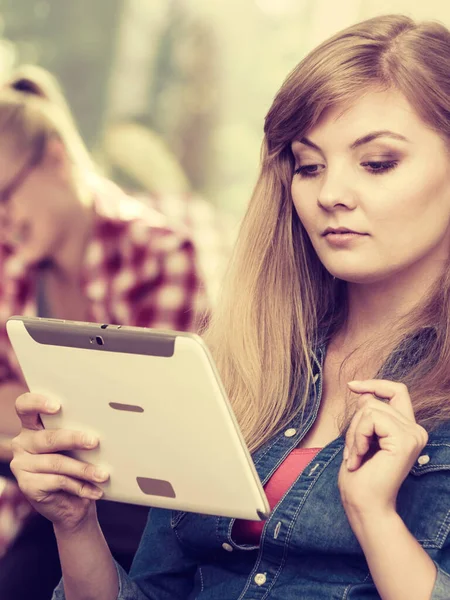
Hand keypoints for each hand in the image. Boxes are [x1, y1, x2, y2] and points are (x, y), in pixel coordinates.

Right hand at [10, 393, 108, 531]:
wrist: (72, 503)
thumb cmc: (77, 464)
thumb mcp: (76, 446)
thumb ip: (77, 431)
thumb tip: (100, 426)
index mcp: (32, 425)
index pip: (25, 406)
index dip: (37, 403)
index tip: (57, 406)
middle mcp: (23, 442)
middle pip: (47, 437)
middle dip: (73, 439)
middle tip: (94, 442)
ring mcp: (22, 464)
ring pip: (57, 462)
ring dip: (84, 469)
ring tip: (103, 474)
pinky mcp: (27, 485)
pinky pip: (58, 482)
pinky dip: (80, 486)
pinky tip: (95, 490)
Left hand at [338, 379, 427, 517]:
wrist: (364, 505)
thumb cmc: (360, 476)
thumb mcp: (361, 436)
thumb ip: (368, 415)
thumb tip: (365, 393)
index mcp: (407, 429)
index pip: (397, 391)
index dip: (375, 384)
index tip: (352, 386)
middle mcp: (415, 430)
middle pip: (375, 401)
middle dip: (355, 423)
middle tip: (353, 451)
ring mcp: (413, 434)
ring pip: (370, 409)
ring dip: (354, 433)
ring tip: (356, 456)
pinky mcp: (405, 440)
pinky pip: (370, 419)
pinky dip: (357, 436)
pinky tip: (359, 457)